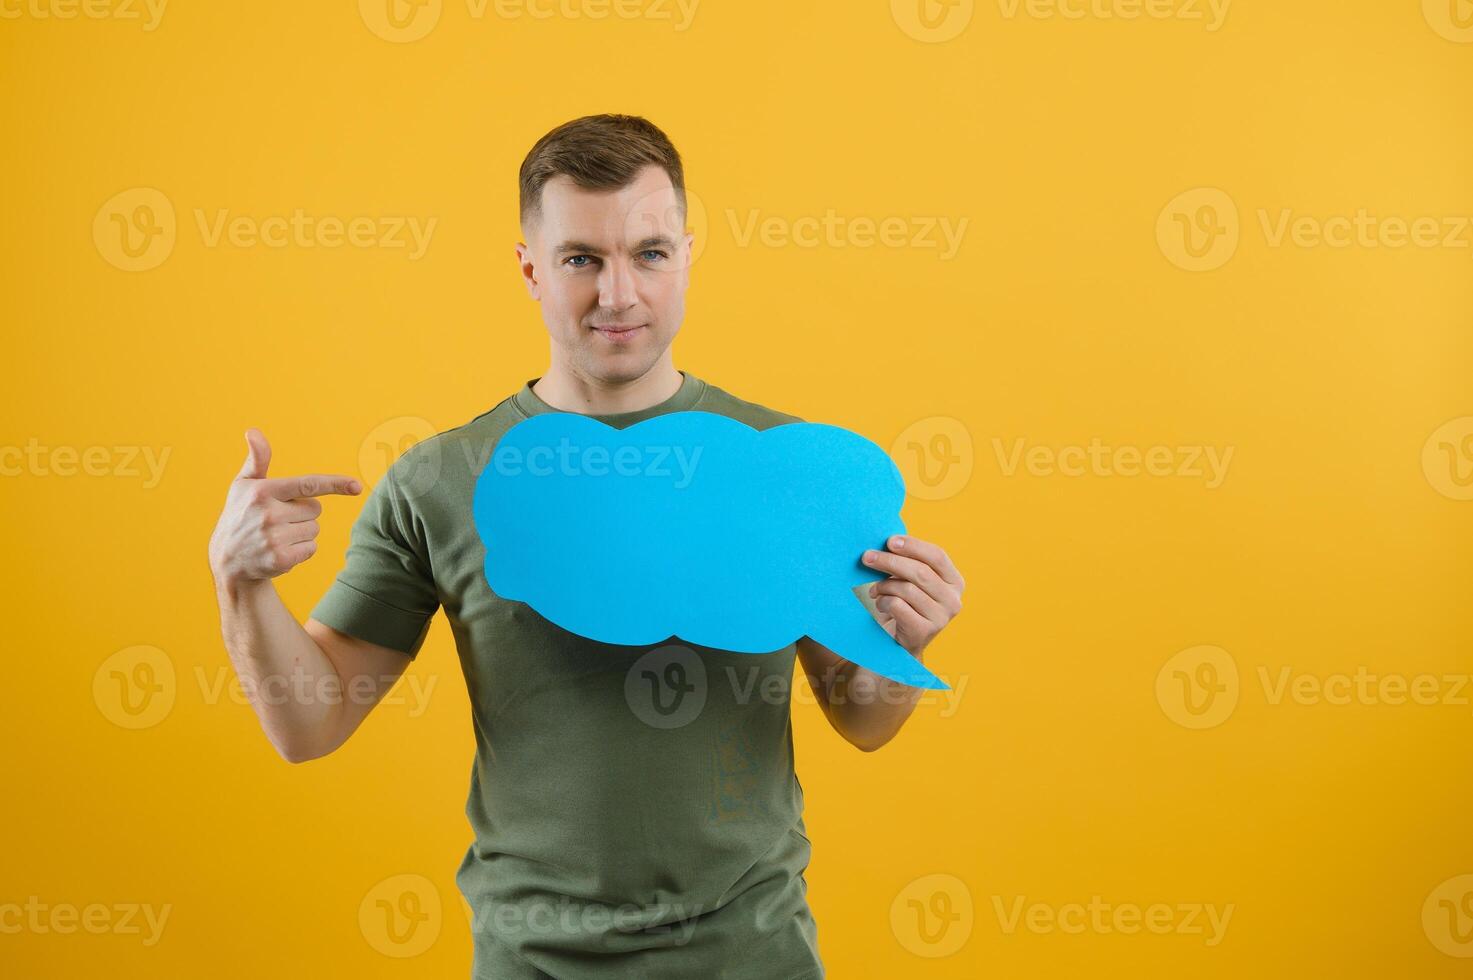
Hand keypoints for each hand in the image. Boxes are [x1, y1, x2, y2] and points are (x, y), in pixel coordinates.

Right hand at [208, 428, 361, 588]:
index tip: (356, 485)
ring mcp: (274, 538)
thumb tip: (253, 431)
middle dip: (302, 513)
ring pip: (314, 529)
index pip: (308, 484)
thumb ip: (257, 459)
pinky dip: (301, 550)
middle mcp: (267, 513)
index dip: (334, 484)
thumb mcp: (244, 485)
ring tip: (276, 535)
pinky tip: (280, 550)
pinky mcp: (281, 559)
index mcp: (262, 491)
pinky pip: (311, 548)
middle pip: (316, 508)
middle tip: (278, 519)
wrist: (227, 560)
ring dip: (301, 533)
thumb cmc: (241, 514)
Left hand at [859, 535, 964, 657]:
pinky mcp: (924, 631)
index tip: (889, 541)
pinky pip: (898, 606)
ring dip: (884, 586)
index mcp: (955, 581)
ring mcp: (941, 617)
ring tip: (874, 590)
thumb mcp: (914, 581)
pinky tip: (881, 605)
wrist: (904, 642)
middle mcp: (953, 599)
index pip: (937, 556)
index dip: (913, 546)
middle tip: (867, 557)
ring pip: (906, 589)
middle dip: (890, 561)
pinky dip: (883, 602)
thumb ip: (909, 562)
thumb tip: (888, 542)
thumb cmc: (908, 603)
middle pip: (920, 572)